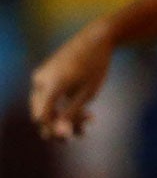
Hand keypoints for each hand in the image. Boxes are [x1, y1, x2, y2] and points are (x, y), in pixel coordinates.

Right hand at [29, 22, 115, 139]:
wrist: (94, 40)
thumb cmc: (94, 67)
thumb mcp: (87, 94)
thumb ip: (72, 115)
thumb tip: (60, 135)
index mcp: (51, 84)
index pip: (43, 117)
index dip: (54, 131)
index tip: (71, 136)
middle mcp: (40, 81)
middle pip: (42, 114)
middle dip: (60, 126)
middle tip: (83, 132)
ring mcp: (41, 78)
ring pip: (46, 107)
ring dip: (65, 118)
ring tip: (90, 121)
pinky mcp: (47, 77)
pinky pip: (50, 97)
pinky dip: (65, 107)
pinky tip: (87, 113)